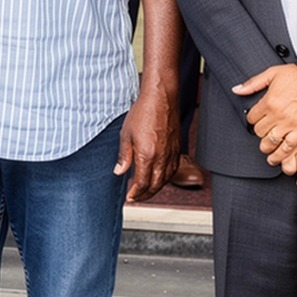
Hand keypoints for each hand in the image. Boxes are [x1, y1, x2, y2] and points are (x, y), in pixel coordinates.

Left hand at [115, 82, 179, 202]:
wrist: (161, 98)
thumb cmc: (143, 112)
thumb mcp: (126, 134)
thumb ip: (124, 155)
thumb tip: (119, 171)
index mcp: (147, 155)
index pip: (142, 183)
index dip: (135, 193)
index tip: (130, 197)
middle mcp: (162, 157)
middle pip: (155, 185)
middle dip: (145, 195)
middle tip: (136, 197)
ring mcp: (171, 153)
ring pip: (165, 179)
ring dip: (155, 188)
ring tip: (146, 190)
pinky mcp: (177, 148)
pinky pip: (173, 169)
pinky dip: (166, 178)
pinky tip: (159, 177)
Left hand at [238, 64, 296, 167]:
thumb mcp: (272, 73)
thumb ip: (253, 83)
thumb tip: (237, 89)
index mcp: (269, 101)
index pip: (251, 118)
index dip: (252, 119)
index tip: (256, 119)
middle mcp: (278, 114)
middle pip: (259, 131)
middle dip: (259, 131)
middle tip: (263, 130)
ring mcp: (290, 123)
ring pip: (271, 141)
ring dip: (267, 145)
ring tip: (267, 146)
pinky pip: (288, 146)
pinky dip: (281, 153)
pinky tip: (277, 155)